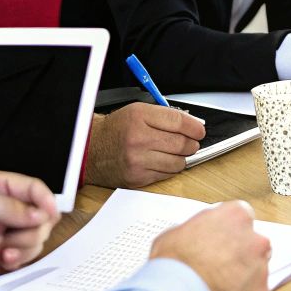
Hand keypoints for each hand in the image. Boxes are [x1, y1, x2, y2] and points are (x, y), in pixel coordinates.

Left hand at [0, 169, 58, 274]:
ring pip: (36, 241)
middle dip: (29, 231)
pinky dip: (14, 262)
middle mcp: (9, 209)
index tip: (47, 215)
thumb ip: (7, 206)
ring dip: (20, 249)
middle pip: (42, 219)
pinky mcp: (5, 255)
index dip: (46, 201)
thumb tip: (38, 214)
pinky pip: (25, 260)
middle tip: (7, 239)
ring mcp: (8, 234)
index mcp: (1, 187)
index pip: (35, 189)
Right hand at [83, 104, 206, 188]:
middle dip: (191, 143)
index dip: (194, 127)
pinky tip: (162, 161)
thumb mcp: (137, 111)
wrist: (91, 150)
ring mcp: (138, 161)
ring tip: (175, 152)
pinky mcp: (137, 178)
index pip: (178, 121)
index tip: (199, 130)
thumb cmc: (115, 130)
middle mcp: (138, 139)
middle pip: (181, 143)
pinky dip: (169, 169)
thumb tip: (192, 125)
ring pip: (178, 162)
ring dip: (182, 158)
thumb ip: (164, 116)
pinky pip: (166, 175)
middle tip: (191, 142)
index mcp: (139, 117)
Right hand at [150, 201, 270, 290]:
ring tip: (218, 285)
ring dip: (243, 273)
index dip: (229, 229)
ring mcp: (260, 266)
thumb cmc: (174, 263)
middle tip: (219, 264)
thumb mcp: (176, 233)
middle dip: (240, 251)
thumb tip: (197, 236)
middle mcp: (255, 238)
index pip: (241, 215)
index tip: (221, 239)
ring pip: (256, 267)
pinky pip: (254, 290)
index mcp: (235, 216)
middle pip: (254, 241)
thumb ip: (198, 230)